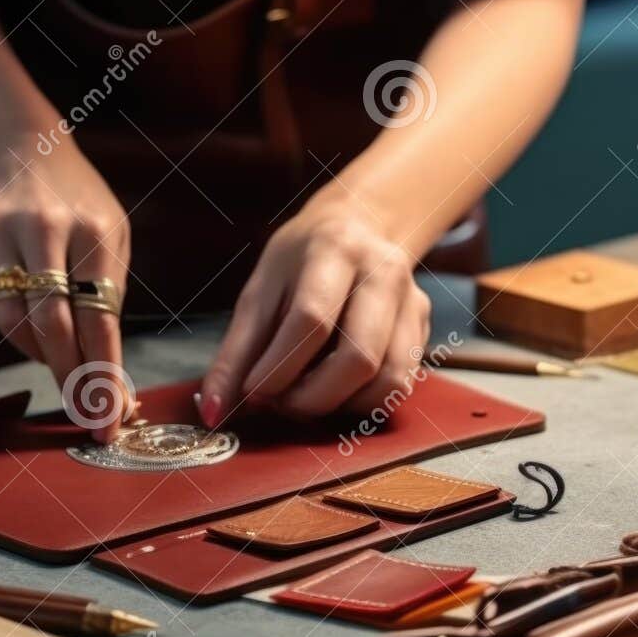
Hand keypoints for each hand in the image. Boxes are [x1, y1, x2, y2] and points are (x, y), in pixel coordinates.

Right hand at [0, 139, 132, 440]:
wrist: (16, 143)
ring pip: (14, 324)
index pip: (99, 320)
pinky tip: (31, 326)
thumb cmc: (78, 200)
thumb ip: (109, 292)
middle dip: (71, 378)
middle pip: (53, 327)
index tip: (110, 418)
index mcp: (91, 230)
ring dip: (40, 356)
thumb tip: (106, 367)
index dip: (104, 376)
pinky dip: (14, 330)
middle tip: (86, 412)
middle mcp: (41, 231)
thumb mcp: (113, 233)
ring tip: (61, 361)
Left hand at [199, 201, 430, 425]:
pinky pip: (401, 382)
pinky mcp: (424, 324)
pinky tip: (337, 391)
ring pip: (389, 379)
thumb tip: (214, 411)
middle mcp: (383, 271)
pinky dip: (364, 402)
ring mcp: (412, 298)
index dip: (279, 368)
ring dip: (343, 407)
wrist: (359, 225)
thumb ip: (237, 352)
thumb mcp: (261, 290)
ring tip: (309, 400)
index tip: (255, 393)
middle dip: (313, 397)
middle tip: (283, 404)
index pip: (311, 319)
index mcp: (334, 249)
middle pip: (358, 356)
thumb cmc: (300, 261)